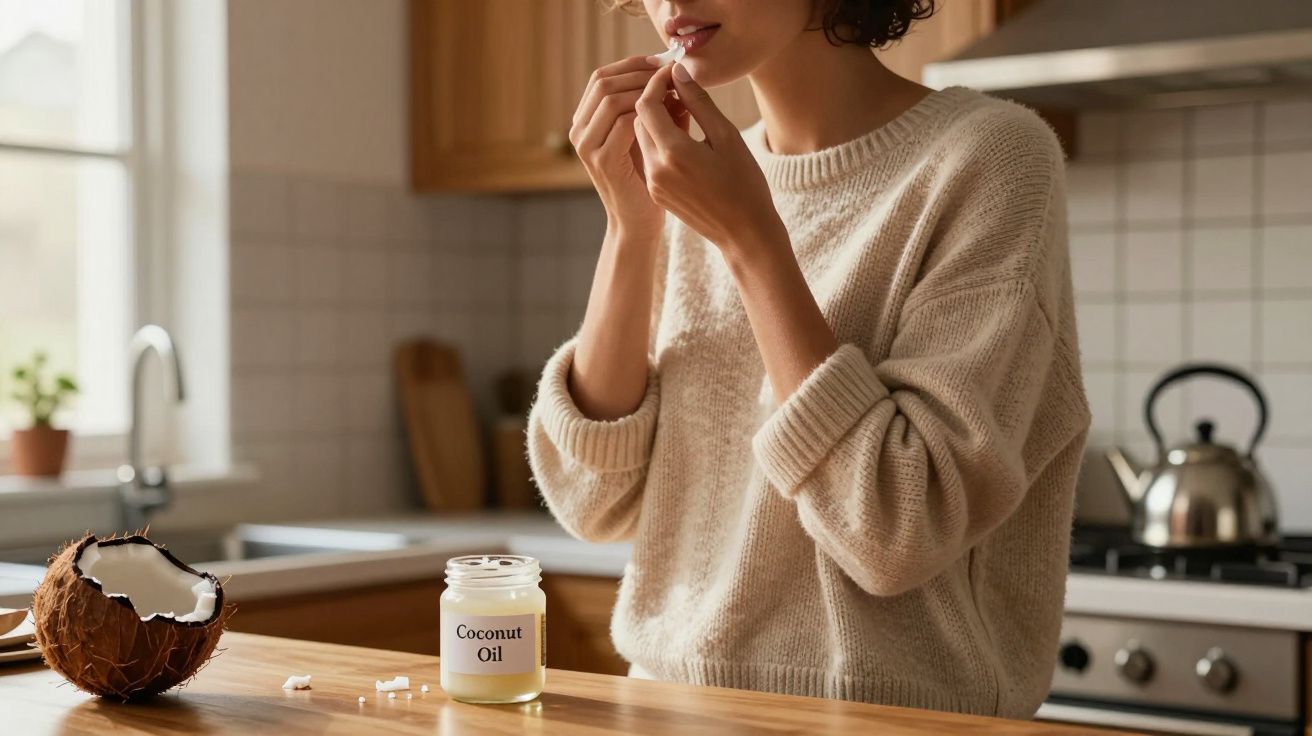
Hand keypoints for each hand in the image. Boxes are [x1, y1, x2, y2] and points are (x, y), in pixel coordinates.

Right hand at [571, 56, 689, 239]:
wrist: (639, 222)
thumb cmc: (648, 179)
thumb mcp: (651, 135)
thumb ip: (658, 108)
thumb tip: (675, 76)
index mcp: (587, 121)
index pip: (602, 77)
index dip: (631, 64)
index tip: (662, 61)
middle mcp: (580, 130)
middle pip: (602, 81)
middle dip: (638, 72)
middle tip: (668, 71)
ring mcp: (586, 146)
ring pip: (610, 97)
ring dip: (642, 88)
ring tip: (670, 89)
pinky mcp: (601, 160)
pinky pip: (621, 122)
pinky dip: (645, 110)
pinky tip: (669, 110)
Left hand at [633, 64, 787, 256]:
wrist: (745, 233)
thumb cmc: (745, 184)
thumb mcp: (727, 136)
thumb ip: (698, 102)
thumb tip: (678, 73)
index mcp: (673, 152)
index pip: (646, 104)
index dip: (657, 83)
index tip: (674, 73)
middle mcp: (656, 169)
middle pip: (639, 120)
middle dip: (654, 100)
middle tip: (679, 90)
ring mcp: (653, 183)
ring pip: (642, 138)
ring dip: (656, 121)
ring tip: (684, 112)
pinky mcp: (656, 193)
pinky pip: (649, 157)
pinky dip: (659, 141)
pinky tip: (683, 138)